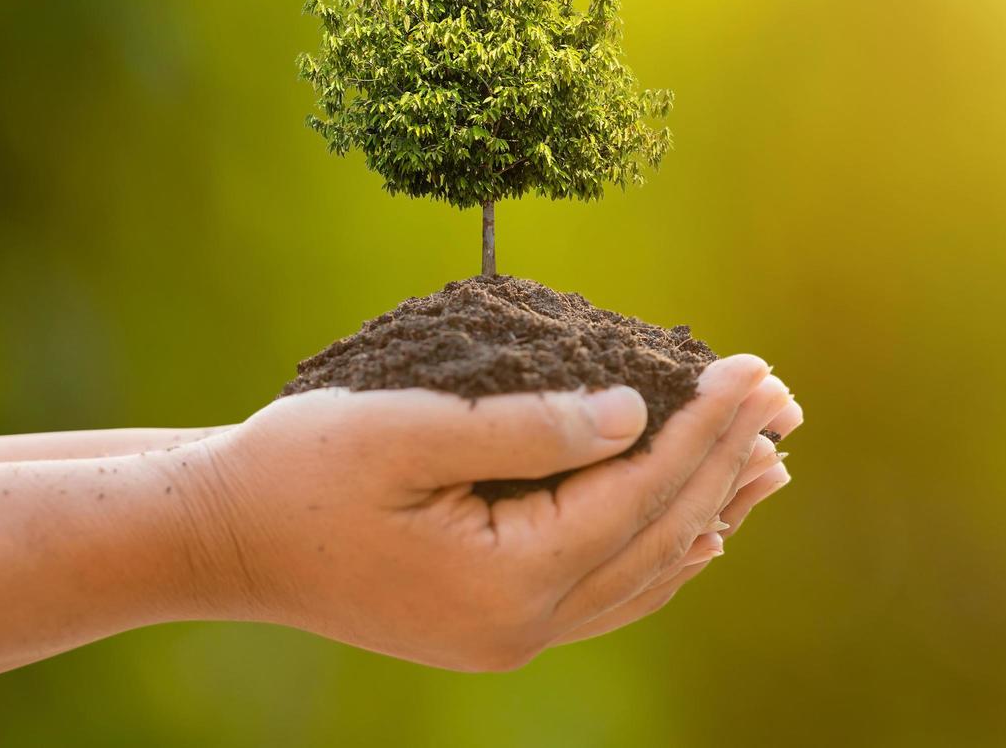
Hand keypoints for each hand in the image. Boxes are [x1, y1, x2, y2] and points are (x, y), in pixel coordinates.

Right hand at [179, 355, 795, 669]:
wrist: (223, 539)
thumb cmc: (298, 471)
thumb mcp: (404, 431)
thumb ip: (527, 428)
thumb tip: (632, 415)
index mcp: (504, 584)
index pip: (638, 495)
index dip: (702, 428)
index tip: (754, 369)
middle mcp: (521, 628)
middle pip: (656, 538)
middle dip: (721, 463)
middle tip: (782, 401)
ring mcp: (511, 636)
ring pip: (642, 573)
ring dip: (708, 510)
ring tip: (768, 461)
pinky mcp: (496, 624)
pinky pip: (606, 592)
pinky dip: (659, 551)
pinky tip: (697, 527)